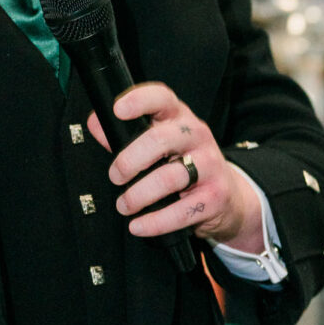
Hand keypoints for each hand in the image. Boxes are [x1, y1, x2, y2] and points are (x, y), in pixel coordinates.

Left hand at [87, 81, 264, 249]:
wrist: (227, 197)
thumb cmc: (184, 163)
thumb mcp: (158, 143)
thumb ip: (125, 134)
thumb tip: (96, 124)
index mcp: (179, 117)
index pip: (162, 98)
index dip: (139, 100)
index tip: (118, 110)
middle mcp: (197, 136)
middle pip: (161, 139)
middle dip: (130, 160)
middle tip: (115, 176)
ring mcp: (210, 165)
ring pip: (170, 177)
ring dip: (139, 195)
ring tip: (124, 205)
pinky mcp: (215, 196)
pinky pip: (181, 211)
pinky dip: (155, 222)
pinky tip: (138, 226)